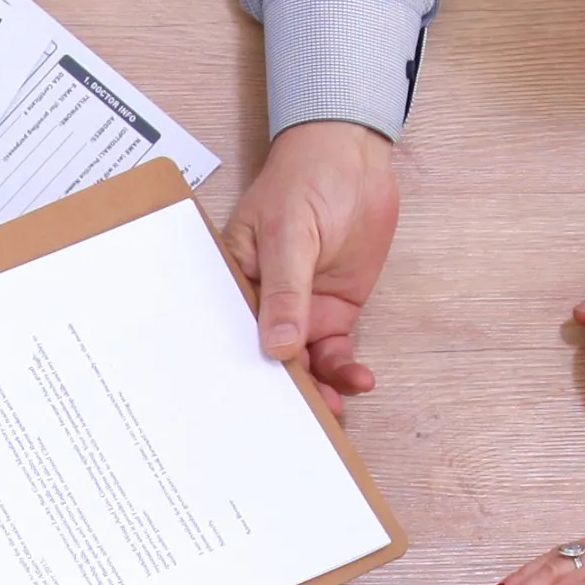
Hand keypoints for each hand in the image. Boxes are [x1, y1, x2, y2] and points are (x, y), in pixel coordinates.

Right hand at [223, 121, 399, 395]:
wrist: (355, 157)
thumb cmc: (306, 179)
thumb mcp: (288, 233)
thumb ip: (285, 292)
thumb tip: (278, 348)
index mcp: (233, 281)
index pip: (226, 335)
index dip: (234, 373)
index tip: (247, 409)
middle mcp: (263, 302)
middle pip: (264, 358)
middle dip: (279, 393)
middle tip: (294, 426)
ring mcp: (300, 309)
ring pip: (302, 363)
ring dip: (317, 389)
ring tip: (333, 411)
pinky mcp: (334, 311)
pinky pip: (335, 353)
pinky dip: (345, 371)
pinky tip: (358, 382)